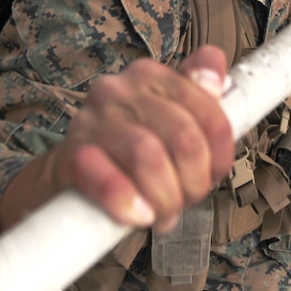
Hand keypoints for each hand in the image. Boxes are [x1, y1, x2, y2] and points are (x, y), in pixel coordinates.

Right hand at [0, 46, 234, 233]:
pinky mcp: (70, 155)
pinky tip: (138, 214)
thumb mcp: (171, 122)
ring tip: (162, 213)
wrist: (70, 175)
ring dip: (166, 196)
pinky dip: (126, 200)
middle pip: (184, 137)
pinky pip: (104, 177)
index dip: (221, 153)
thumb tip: (215, 78)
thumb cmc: (131, 150)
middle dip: (195, 181)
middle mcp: (120, 90)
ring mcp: (91, 120)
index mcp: (152, 76)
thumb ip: (201, 100)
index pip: (209, 111)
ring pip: (148, 155)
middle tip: (185, 199)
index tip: (213, 174)